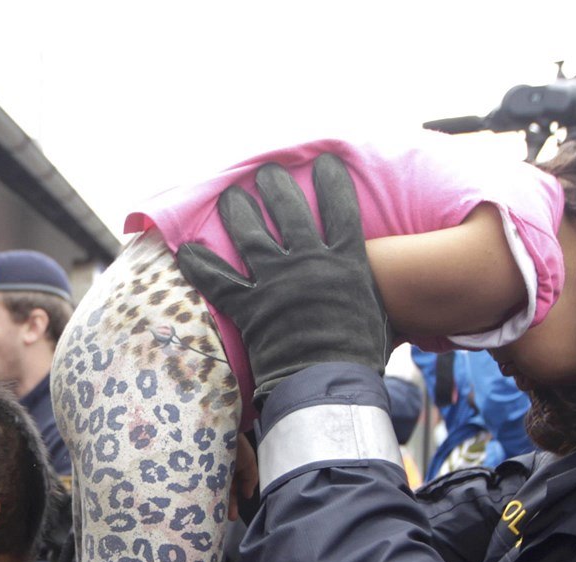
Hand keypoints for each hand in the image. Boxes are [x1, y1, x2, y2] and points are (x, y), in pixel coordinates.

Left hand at [177, 154, 389, 404]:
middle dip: (275, 186)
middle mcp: (308, 262)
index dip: (332, 181)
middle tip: (267, 172)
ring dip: (238, 210)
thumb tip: (387, 304)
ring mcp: (276, 282)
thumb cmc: (361, 358)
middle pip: (288, 209)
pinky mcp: (250, 307)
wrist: (330, 386)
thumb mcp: (378, 318)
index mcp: (346, 261)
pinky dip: (200, 265)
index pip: (340, 207)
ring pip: (250, 234)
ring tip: (231, 196)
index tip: (325, 162)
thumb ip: (370, 298)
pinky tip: (187, 250)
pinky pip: (218, 279)